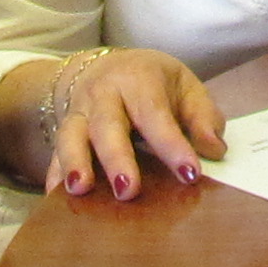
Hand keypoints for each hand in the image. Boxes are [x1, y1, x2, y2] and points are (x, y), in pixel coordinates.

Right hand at [38, 47, 226, 200]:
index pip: (156, 115)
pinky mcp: (64, 132)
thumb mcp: (184, 86)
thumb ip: (202, 117)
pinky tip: (54, 199)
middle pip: (107, 126)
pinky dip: (53, 176)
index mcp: (139, 80)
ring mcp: (79, 113)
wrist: (106, 67)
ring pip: (71, 136)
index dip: (172, 145)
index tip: (189, 174)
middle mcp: (104, 94)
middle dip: (117, 159)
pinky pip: (54, 154)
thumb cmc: (152, 82)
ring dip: (75, 163)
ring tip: (80, 190)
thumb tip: (214, 150)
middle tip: (129, 191)